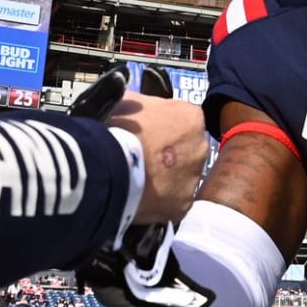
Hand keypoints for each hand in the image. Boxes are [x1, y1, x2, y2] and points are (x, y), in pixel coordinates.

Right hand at [108, 93, 207, 223]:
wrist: (105, 165)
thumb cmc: (116, 127)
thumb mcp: (128, 101)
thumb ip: (144, 104)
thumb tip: (141, 108)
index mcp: (191, 118)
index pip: (185, 122)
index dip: (166, 129)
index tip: (149, 136)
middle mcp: (200, 147)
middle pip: (188, 151)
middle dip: (170, 155)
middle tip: (144, 160)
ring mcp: (193, 178)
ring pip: (182, 178)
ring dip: (166, 179)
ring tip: (138, 181)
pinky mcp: (182, 205)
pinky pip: (172, 202)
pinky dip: (159, 202)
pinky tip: (140, 199)